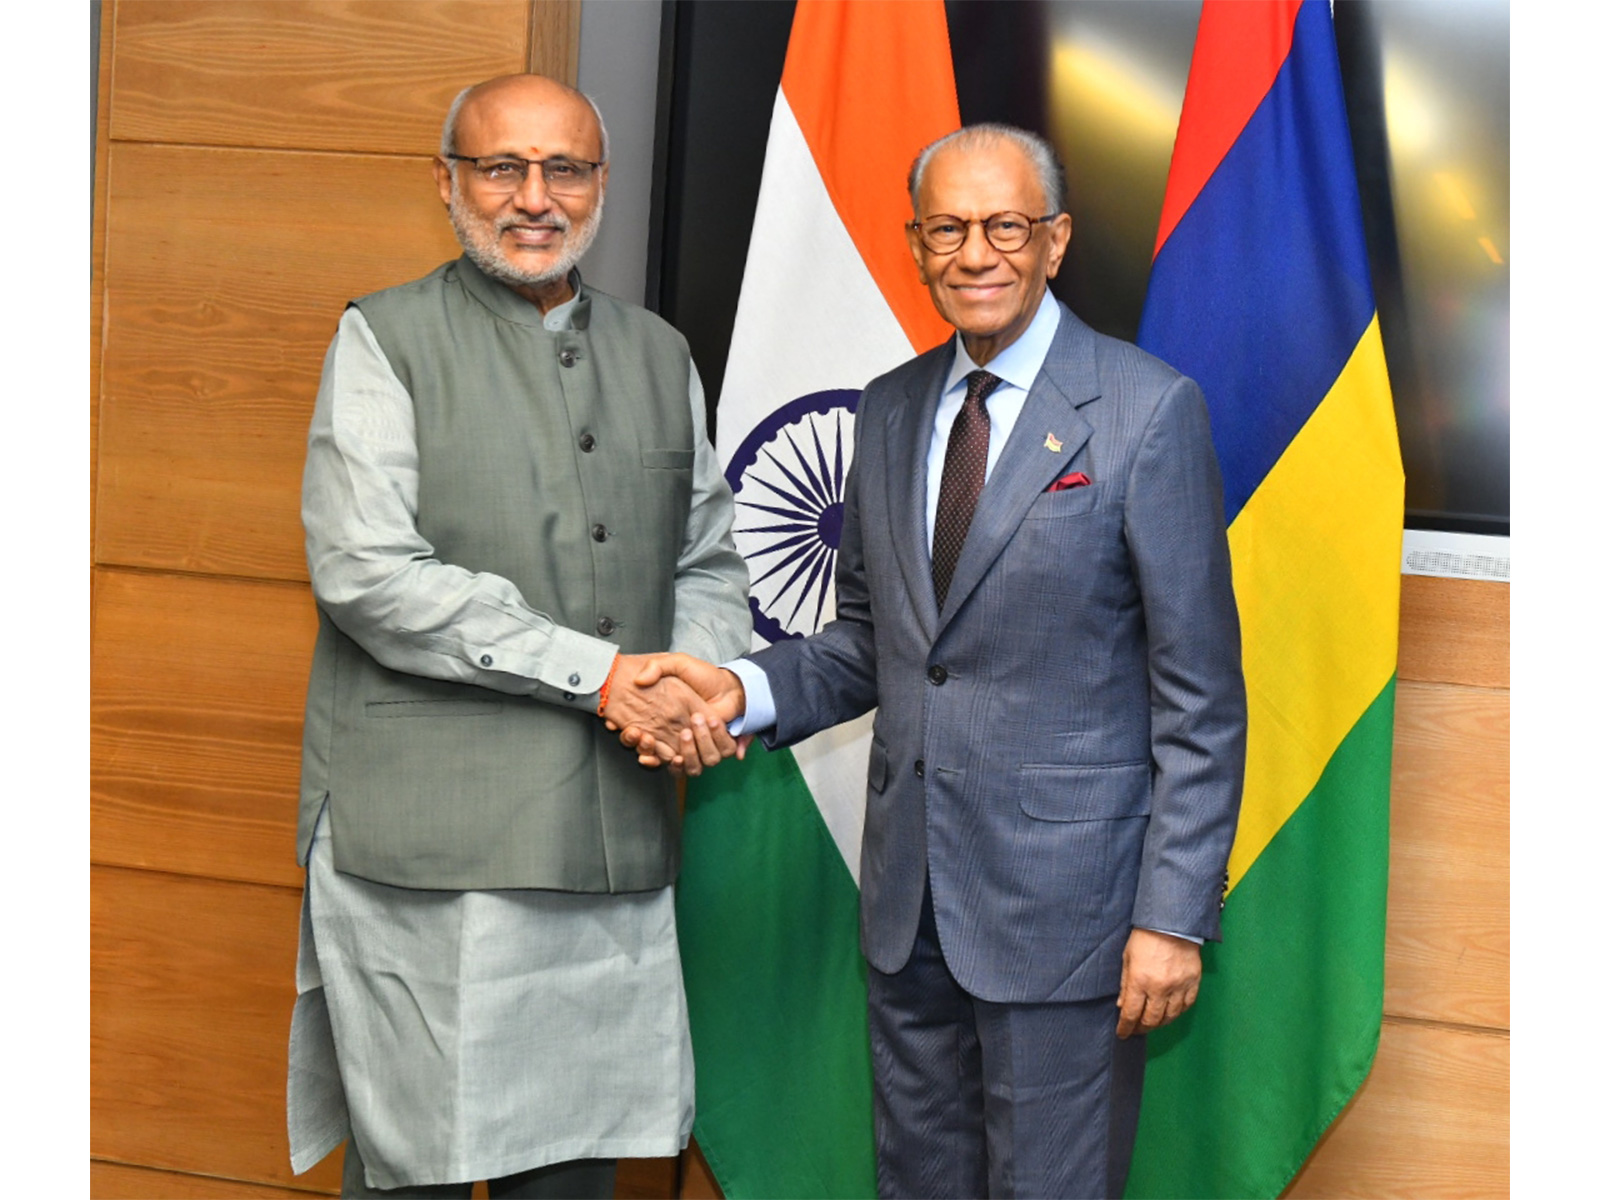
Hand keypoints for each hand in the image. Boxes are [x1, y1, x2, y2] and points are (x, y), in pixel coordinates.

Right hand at [600, 653, 736, 774]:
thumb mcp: (676, 663)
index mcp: (666, 723)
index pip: (646, 743)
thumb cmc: (702, 675)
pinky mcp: (717, 747)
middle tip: (656, 735)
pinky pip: (709, 761)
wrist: (729, 684)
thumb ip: (656, 667)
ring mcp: (699, 745)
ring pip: (687, 766)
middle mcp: (680, 738)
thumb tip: (638, 681)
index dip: (637, 744)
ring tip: (691, 725)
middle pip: (662, 759)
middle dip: (654, 752)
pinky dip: (708, 748)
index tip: (634, 733)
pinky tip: (710, 725)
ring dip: (688, 750)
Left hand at [1116, 928, 1201, 1038]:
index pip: (1131, 1013)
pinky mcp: (1193, 982)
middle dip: (1141, 1028)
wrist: (1173, 922)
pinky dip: (1177, 1013)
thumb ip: (1124, 983)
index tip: (1122, 1033)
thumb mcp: (1127, 958)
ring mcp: (1179, 986)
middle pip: (1151, 1020)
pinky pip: (1187, 1005)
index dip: (1125, 1027)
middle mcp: (1160, 988)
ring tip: (1152, 1023)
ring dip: (1159, 1023)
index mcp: (1140, 980)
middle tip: (1136, 1030)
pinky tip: (1170, 1013)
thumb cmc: (1146, 936)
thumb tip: (1122, 1005)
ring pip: (1170, 1016)